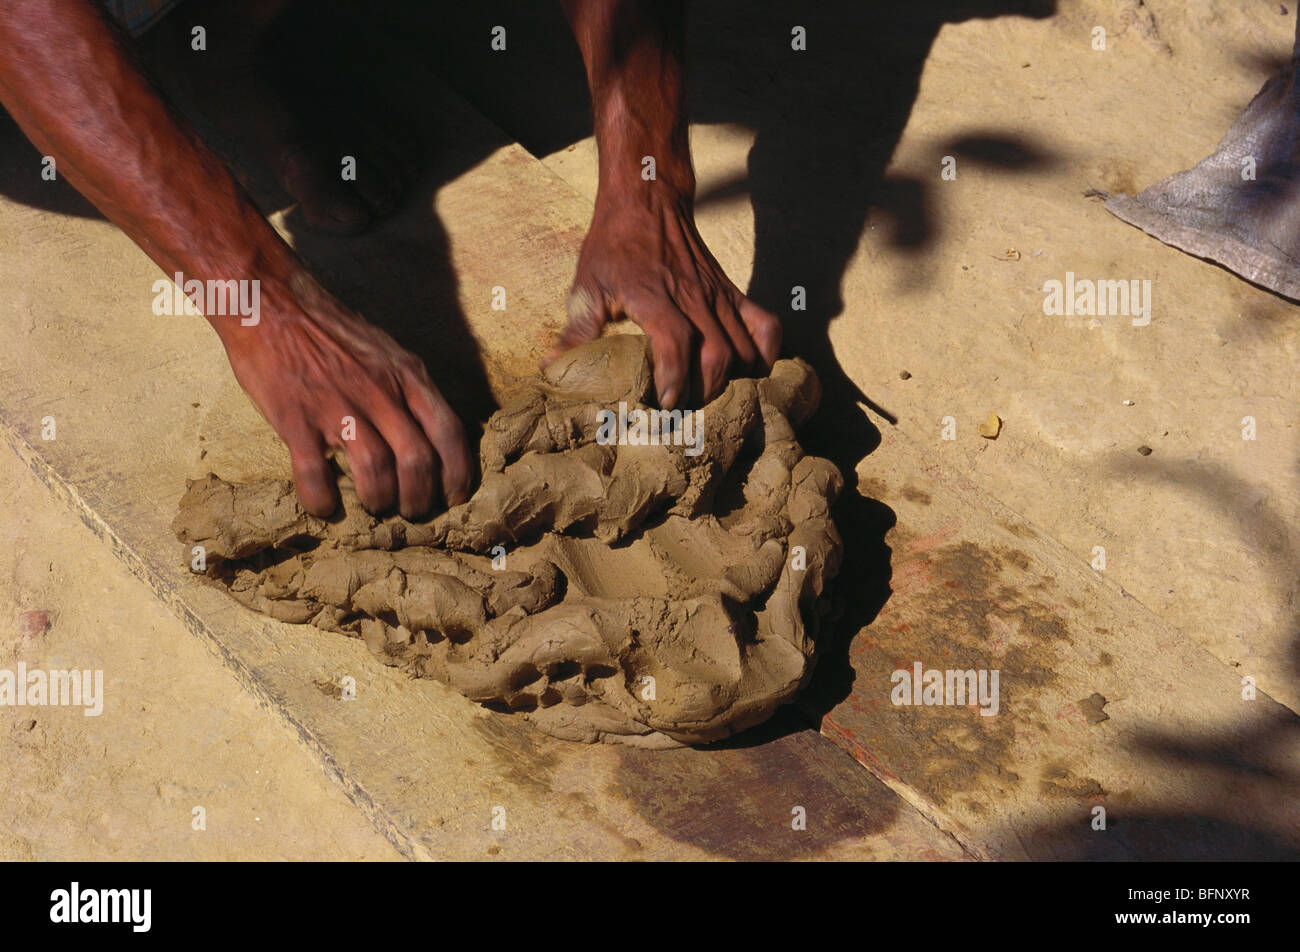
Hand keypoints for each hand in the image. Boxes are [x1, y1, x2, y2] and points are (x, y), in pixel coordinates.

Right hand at [220, 275, 472, 518]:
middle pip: (417, 460)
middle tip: (411, 512)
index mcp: (407, 375)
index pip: (449, 431)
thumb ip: (411, 389)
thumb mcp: (388, 351)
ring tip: (376, 507)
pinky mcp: (295, 417)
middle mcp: (379, 391)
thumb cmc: (332, 330)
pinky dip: (322, 499)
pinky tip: (324, 507)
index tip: (455, 498)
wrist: (273, 302)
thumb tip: (433, 431)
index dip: (458, 473)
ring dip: (379, 500)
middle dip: (420, 498)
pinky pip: (314, 473)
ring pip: (375, 470)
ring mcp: (337, 405)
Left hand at [557, 191, 781, 407]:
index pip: (676, 344)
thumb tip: (552, 368)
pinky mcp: (733, 292)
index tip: (665, 403)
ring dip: (733, 381)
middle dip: (704, 392)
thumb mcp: (586, 285)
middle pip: (717, 356)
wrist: (648, 199)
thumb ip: (575, 331)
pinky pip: (766, 326)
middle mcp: (692, 297)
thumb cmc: (612, 247)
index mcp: (653, 296)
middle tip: (686, 409)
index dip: (675, 379)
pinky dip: (767, 354)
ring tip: (711, 397)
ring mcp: (718, 295)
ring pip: (743, 348)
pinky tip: (753, 373)